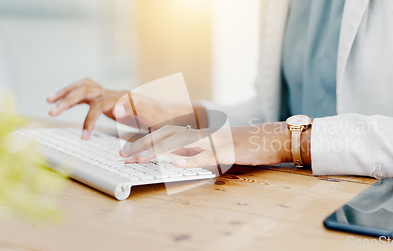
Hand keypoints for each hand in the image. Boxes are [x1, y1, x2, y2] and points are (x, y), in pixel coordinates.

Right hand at [47, 78, 208, 139]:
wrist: (173, 115)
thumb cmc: (165, 124)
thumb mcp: (156, 129)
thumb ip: (138, 124)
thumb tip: (116, 112)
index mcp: (128, 99)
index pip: (100, 104)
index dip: (90, 119)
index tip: (82, 136)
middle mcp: (119, 93)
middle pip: (88, 90)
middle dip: (68, 100)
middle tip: (52, 110)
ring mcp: (114, 94)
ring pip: (85, 86)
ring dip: (66, 93)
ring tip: (49, 102)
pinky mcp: (111, 98)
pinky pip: (89, 92)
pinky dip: (74, 94)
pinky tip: (61, 101)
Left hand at [120, 122, 303, 167]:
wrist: (269, 138)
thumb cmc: (243, 145)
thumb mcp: (215, 148)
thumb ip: (196, 151)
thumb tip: (176, 158)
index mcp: (199, 133)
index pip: (167, 133)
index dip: (146, 139)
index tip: (127, 148)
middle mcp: (203, 134)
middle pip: (167, 136)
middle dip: (143, 145)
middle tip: (123, 155)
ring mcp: (214, 141)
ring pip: (181, 144)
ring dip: (157, 151)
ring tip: (138, 159)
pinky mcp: (228, 151)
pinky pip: (207, 156)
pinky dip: (191, 160)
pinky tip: (176, 165)